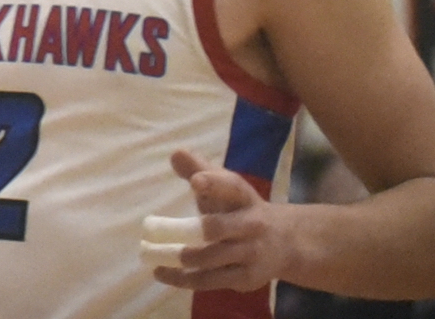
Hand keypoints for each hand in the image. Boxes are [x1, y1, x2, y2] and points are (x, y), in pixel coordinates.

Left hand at [149, 150, 284, 291]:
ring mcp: (250, 253)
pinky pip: (210, 280)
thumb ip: (199, 169)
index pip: (231, 187)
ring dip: (178, 257)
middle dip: (190, 230)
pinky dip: (182, 278)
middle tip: (152, 229)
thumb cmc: (240, 208)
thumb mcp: (224, 186)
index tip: (195, 182)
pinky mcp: (246, 278)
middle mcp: (251, 224)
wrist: (284, 242)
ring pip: (210, 258)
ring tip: (150, 253)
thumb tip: (175, 153)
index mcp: (243, 197)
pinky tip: (160, 272)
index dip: (213, 184)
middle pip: (217, 228)